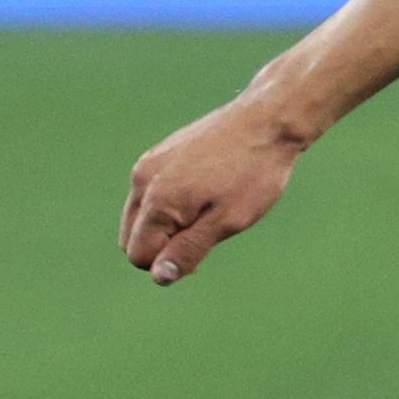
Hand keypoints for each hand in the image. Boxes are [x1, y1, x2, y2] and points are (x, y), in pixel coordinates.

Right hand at [120, 95, 314, 285]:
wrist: (266, 121)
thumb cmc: (252, 174)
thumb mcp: (226, 221)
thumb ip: (188, 250)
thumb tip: (159, 276)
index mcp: (156, 201)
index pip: (139, 254)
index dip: (169, 262)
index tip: (204, 248)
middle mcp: (142, 180)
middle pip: (132, 238)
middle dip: (162, 246)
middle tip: (207, 234)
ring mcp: (148, 164)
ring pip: (140, 216)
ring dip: (165, 227)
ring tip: (208, 213)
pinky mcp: (159, 154)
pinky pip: (150, 194)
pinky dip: (169, 206)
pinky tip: (205, 194)